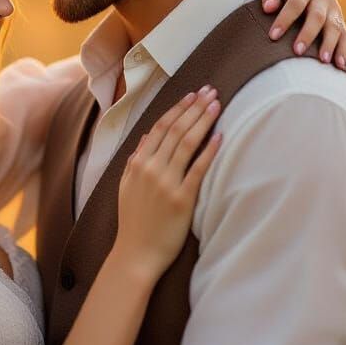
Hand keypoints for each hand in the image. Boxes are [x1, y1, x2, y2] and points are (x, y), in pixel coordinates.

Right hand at [113, 88, 221, 277]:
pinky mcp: (181, 199)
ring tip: (216, 104)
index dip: (178, 109)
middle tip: (210, 90)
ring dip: (202, 120)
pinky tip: (220, 136)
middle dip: (194, 107)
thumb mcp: (126, 187)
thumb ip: (134, 160)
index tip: (191, 94)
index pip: (160, 128)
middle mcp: (150, 169)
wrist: (135, 254)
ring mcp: (166, 183)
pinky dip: (209, 150)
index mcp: (137, 164)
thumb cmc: (133, 223)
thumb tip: (146, 136)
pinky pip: (198, 169)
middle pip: (175, 130)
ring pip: (186, 143)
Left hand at [258, 0, 345, 67]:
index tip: (273, 36)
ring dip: (332, 45)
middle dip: (308, 35)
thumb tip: (268, 7)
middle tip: (298, 51)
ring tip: (325, 62)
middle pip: (317, 17)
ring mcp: (333, 10)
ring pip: (336, 28)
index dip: (285, 19)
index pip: (295, 3)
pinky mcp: (339, 21)